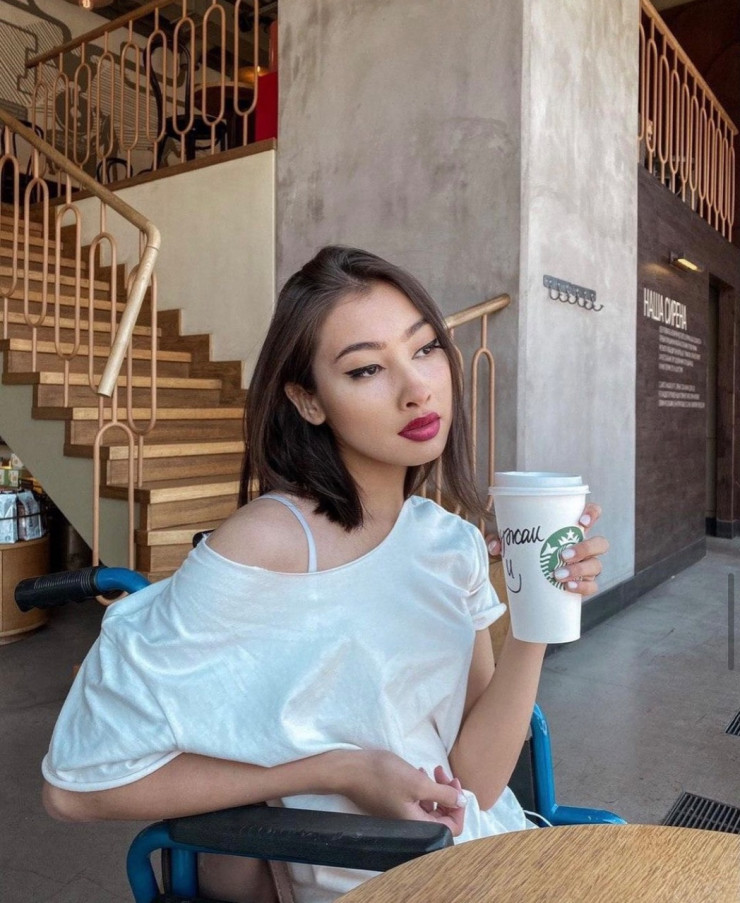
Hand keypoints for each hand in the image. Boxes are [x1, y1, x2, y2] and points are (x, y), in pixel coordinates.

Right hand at [335, 749, 466, 836]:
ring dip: (436, 789)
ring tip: (432, 770)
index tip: (455, 784)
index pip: (451, 827)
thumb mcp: (418, 783)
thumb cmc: (383, 776)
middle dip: (447, 794)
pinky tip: (419, 772)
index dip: (458, 808)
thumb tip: (463, 802)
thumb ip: (443, 794)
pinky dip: (423, 788)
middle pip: (441, 817)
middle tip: (443, 773)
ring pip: (429, 808)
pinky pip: (416, 802)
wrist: (351, 770)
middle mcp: (411, 825)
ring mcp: (401, 816)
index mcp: (418, 825)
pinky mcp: (394, 805)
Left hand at [486, 502, 607, 596]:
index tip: (582, 521)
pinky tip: (567, 587)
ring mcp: (586, 567)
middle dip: (585, 548)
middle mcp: (584, 547)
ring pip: (596, 565)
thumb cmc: (524, 553)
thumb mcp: (512, 543)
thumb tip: (496, 545)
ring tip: (557, 575)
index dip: (593, 513)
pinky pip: (592, 586)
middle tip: (562, 555)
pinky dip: (582, 587)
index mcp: (571, 530)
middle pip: (600, 543)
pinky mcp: (583, 585)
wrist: (525, 584)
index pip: (592, 514)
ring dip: (579, 569)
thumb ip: (501, 540)